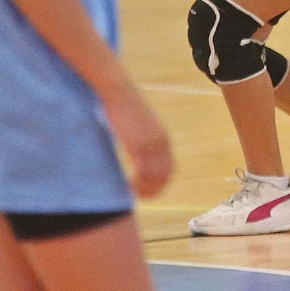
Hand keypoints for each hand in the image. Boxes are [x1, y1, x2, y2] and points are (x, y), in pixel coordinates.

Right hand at [103, 84, 172, 198]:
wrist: (119, 92)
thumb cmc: (125, 107)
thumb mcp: (138, 125)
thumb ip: (141, 137)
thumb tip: (136, 149)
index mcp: (163, 138)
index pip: (169, 167)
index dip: (161, 182)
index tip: (151, 191)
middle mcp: (161, 142)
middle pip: (164, 174)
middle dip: (156, 189)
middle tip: (143, 198)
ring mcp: (150, 143)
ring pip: (154, 175)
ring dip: (146, 189)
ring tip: (135, 196)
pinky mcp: (137, 143)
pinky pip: (142, 171)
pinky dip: (137, 183)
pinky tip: (128, 188)